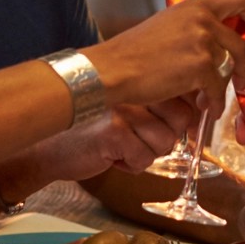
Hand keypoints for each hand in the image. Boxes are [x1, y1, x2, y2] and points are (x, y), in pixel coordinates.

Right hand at [2, 97, 198, 190]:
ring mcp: (124, 108)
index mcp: (139, 79)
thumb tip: (198, 113)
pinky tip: (109, 154)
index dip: (176, 120)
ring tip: (120, 145)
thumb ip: (158, 103)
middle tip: (134, 138)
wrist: (47, 145)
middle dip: (162, 139)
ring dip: (145, 153)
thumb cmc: (91, 127)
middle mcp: (133, 88)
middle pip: (180, 122)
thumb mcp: (127, 106)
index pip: (184, 98)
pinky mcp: (114, 131)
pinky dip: (130, 164)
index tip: (155, 125)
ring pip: (165, 143)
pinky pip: (145, 159)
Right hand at [87, 0, 244, 120]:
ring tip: (216, 98)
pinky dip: (216, 102)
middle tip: (244, 77)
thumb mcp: (166, 26)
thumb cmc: (132, 52)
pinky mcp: (200, 67)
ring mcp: (203, 42)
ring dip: (229, 85)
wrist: (112, 69)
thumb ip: (192, 28)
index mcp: (194, 5)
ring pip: (231, 65)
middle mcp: (202, 19)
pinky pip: (219, 88)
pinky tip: (208, 110)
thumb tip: (212, 43)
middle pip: (242, 38)